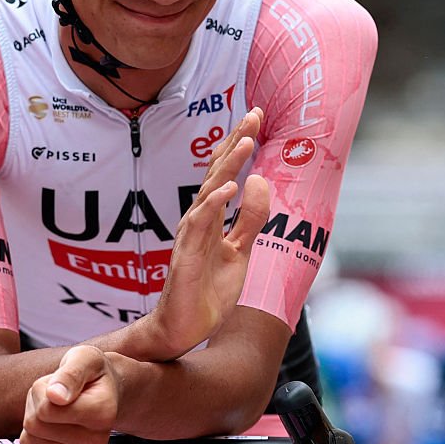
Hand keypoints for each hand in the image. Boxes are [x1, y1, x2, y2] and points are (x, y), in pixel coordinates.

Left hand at [20, 345, 119, 443]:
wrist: (107, 394)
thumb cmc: (93, 373)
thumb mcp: (83, 358)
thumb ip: (69, 373)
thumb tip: (55, 396)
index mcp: (102, 412)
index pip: (45, 411)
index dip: (42, 391)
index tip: (59, 384)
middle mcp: (97, 441)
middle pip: (35, 426)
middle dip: (36, 406)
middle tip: (56, 397)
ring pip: (30, 442)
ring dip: (34, 421)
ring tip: (55, 410)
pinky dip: (35, 440)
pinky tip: (54, 428)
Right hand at [149, 108, 270, 357]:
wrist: (184, 329)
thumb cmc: (207, 291)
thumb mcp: (241, 251)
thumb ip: (251, 219)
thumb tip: (260, 180)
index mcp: (212, 217)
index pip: (225, 172)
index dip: (239, 144)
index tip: (256, 116)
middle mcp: (199, 220)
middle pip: (216, 173)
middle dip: (235, 142)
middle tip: (254, 114)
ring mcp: (190, 237)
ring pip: (208, 192)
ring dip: (227, 166)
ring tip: (246, 142)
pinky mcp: (185, 257)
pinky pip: (199, 225)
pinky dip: (213, 205)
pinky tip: (229, 188)